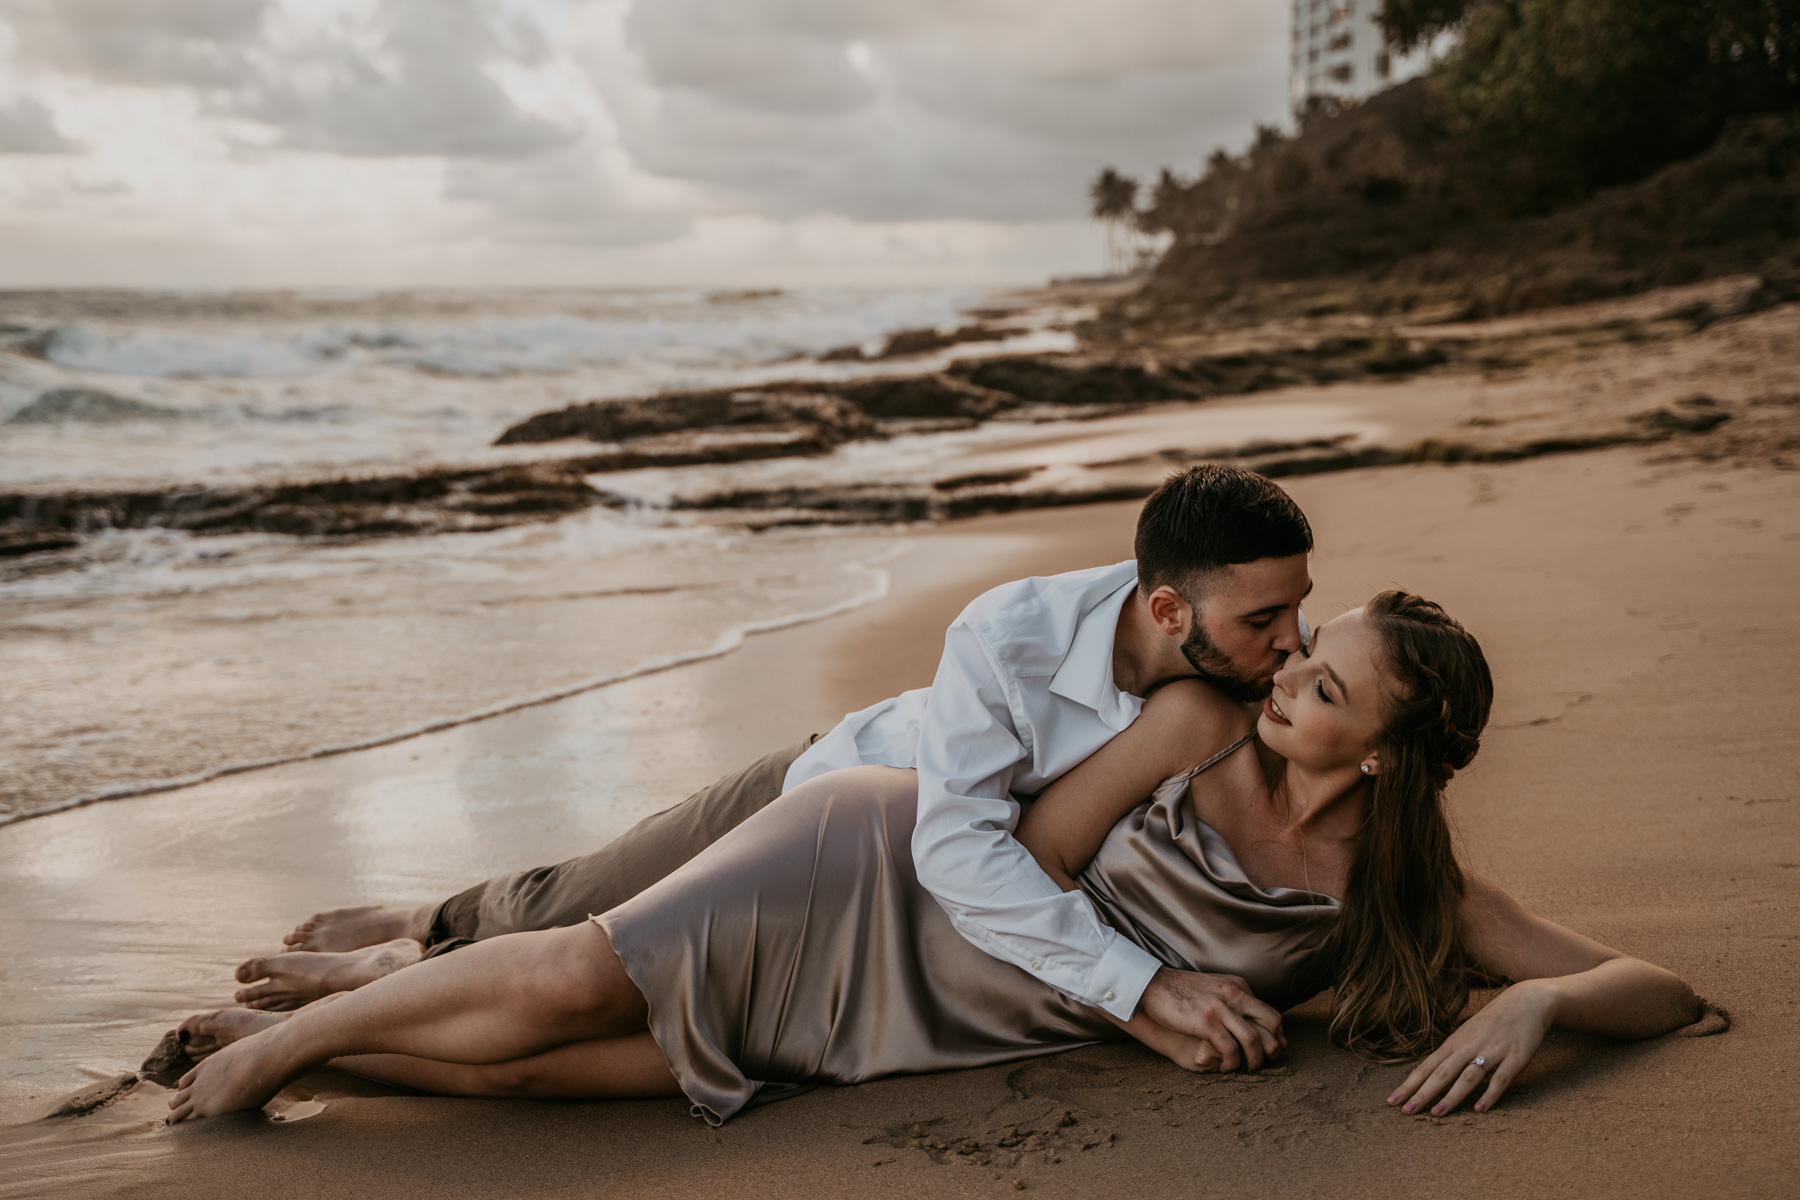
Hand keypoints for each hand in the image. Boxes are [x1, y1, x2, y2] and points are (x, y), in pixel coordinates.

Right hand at [1138, 967, 1284, 1071]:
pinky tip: (1224, 1067)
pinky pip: (1230, 1049)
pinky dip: (1232, 1063)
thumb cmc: (1181, 990)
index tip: (1269, 1052)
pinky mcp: (1206, 1022)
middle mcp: (1235, 994)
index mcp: (1239, 987)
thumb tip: (1254, 1020)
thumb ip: (1235, 1001)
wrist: (1152, 985)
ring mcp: (1221, 1008)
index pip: (1272, 1014)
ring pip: (1253, 1040)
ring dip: (1254, 1061)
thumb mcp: (1215, 989)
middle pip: (1271, 1024)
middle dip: (1272, 1049)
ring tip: (1246, 1069)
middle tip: (1264, 1063)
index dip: (1275, 1037)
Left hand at [1387, 980, 1556, 1115]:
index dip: (1409, 1085)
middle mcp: (1469, 1047)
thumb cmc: (1493, 1021)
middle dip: (1422, 1093)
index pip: (1427, 1067)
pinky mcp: (1515, 1058)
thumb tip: (1432, 1072)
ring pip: (1467, 1077)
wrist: (1527, 1001)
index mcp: (1455, 1043)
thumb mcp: (1467, 1033)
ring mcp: (1491, 1052)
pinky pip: (1500, 1078)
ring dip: (1451, 1096)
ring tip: (1436, 1114)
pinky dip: (1489, 1094)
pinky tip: (1479, 1109)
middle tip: (1405, 1111)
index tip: (1392, 1101)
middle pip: (1441, 1073)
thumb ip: (1452, 1053)